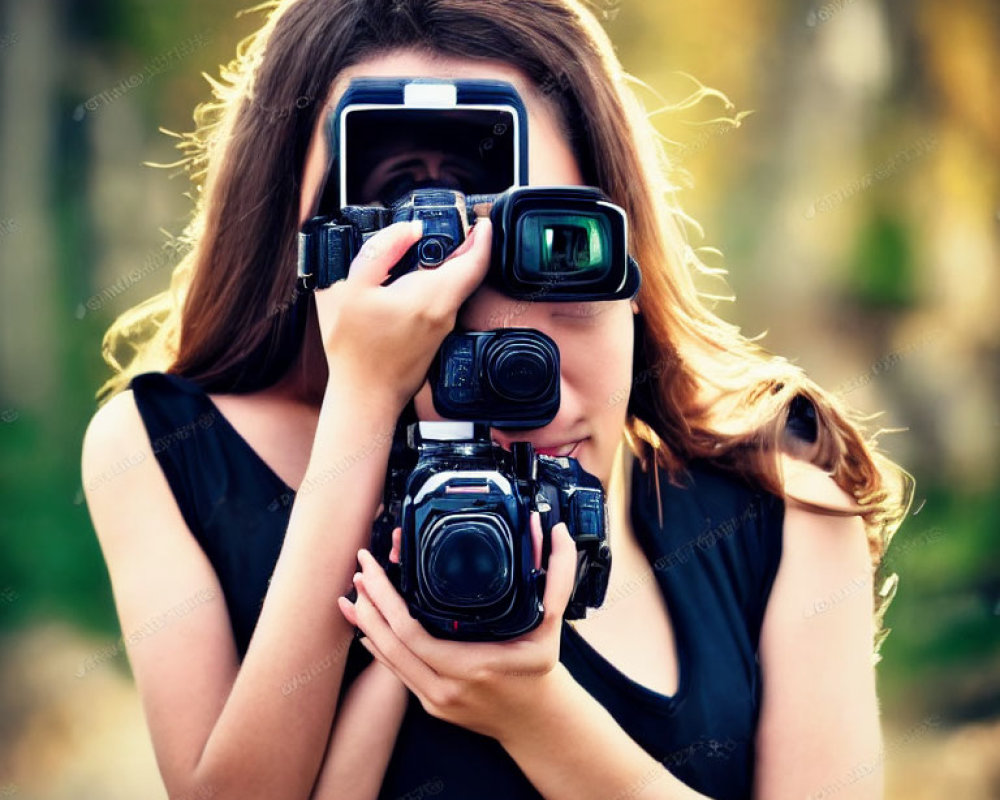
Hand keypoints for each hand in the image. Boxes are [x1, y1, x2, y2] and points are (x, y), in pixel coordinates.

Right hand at [314, 217, 491, 411]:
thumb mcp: (355, 289)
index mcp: (432, 296)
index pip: (475, 262)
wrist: (365, 398)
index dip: (484, 238)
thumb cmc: (356, 351)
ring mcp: (443, 328)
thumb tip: (411, 229)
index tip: (484, 222)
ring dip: (451, 264)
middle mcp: (445, 313)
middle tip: (458, 225)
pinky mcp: (435, 338)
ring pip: (456, 288)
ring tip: (431, 245)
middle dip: (468, 246)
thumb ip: (383, 250)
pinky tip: (416, 277)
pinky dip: (439, 282)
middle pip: (468, 273)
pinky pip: (444, 302)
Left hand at [337, 513, 577, 741]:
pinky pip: (396, 672)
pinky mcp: (429, 704)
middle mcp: (447, 687)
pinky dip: (378, 646)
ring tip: (353, 593)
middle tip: (360, 570)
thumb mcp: (552, 624)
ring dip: (366, 623)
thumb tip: (556, 533)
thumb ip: (556, 577)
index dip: (384, 599)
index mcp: (473, 666)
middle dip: (368, 603)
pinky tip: (365, 626)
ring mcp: (435, 700)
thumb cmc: (540, 670)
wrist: (537, 722)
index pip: (411, 632)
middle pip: (390, 643)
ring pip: (387, 659)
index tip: (373, 567)